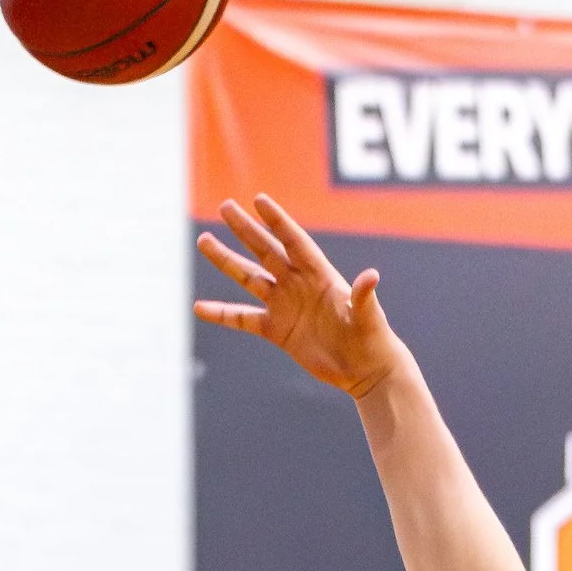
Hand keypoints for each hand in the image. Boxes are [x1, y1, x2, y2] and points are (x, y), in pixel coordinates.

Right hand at [195, 194, 402, 398]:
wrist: (364, 370)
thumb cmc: (372, 339)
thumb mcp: (368, 317)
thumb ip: (363, 297)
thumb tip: (371, 276)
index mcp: (319, 275)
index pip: (294, 241)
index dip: (277, 221)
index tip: (259, 200)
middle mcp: (298, 284)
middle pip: (266, 250)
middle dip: (246, 229)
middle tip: (225, 206)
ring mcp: (285, 306)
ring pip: (249, 278)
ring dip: (226, 261)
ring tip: (204, 241)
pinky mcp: (277, 330)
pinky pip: (243, 319)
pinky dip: (222, 313)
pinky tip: (200, 307)